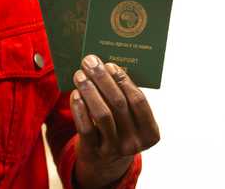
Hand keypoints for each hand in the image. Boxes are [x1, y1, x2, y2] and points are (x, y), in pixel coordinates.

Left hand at [69, 55, 159, 188]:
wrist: (104, 162)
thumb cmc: (118, 128)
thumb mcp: (129, 119)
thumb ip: (124, 97)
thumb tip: (105, 66)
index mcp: (149, 132)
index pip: (138, 100)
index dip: (124, 80)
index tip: (110, 64)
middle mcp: (135, 143)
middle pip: (118, 104)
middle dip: (102, 79)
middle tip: (90, 62)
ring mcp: (114, 150)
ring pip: (102, 115)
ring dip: (89, 90)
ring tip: (79, 74)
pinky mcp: (94, 152)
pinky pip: (86, 128)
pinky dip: (79, 108)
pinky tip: (75, 94)